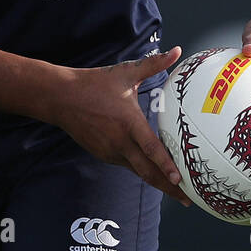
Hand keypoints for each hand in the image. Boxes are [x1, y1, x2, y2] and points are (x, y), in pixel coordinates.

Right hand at [46, 48, 191, 202]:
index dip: (166, 166)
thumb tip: (177, 51)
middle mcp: (120, 142)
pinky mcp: (103, 154)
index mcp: (128, 123)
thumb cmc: (95, 83)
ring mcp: (110, 151)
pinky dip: (141, 170)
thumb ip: (154, 64)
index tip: (181, 179)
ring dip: (157, 181)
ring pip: (138, 171)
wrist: (61, 98)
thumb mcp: (125, 73)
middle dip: (169, 188)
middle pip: (147, 172)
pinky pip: (126, 164)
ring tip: (177, 190)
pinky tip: (154, 174)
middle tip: (189, 200)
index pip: (151, 149)